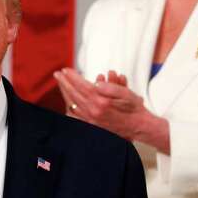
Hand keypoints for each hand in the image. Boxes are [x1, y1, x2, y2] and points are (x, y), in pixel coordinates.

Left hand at [54, 68, 169, 152]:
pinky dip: (69, 107)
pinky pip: (75, 117)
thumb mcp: (127, 94)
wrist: (140, 128)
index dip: (73, 77)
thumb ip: (111, 87)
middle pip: (73, 94)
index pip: (82, 86)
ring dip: (65, 93)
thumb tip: (97, 82)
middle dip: (64, 83)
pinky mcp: (91, 126)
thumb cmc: (134, 109)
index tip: (66, 70)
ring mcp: (91, 120)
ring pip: (72, 104)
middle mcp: (94, 112)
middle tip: (57, 74)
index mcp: (102, 102)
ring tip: (61, 84)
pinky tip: (67, 100)